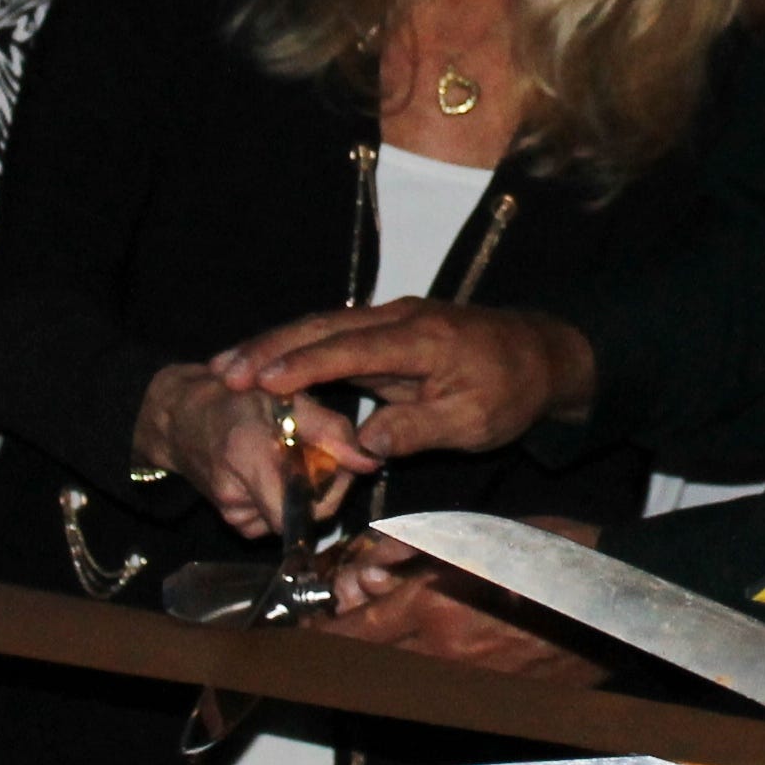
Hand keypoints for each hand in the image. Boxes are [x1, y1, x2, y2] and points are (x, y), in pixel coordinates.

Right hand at [138, 364, 345, 541]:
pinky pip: (276, 519)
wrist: (180, 418)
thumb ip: (330, 430)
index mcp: (250, 456)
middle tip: (321, 454)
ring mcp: (233, 514)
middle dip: (325, 488)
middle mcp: (237, 495)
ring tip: (290, 456)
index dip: (335, 489)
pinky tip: (273, 472)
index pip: (307, 508)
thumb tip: (369, 462)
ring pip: (294, 517)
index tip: (341, 460)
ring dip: (304, 491)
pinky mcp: (234, 521)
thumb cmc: (234, 397)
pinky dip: (284, 498)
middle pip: (307, 515)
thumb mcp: (285, 396)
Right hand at [215, 304, 590, 463]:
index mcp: (422, 340)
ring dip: (274, 346)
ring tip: (226, 370)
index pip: (352, 349)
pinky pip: (332, 336)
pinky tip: (264, 367)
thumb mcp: (473, 422)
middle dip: (271, 348)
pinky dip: (295, 349)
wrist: (541, 354)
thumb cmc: (510, 391)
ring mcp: (390, 320)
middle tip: (223, 373)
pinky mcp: (385, 331)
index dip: (304, 365)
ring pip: (322, 328)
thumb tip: (365, 445)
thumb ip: (419, 429)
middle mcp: (399, 320)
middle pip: (324, 328)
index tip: (261, 382)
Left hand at [316, 525, 612, 682]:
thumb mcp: (482, 535)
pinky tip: (432, 659)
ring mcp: (470, 685)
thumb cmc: (558, 558)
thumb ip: (419, 550)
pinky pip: (441, 694)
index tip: (300, 636)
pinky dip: (422, 678)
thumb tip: (374, 563)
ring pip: (401, 682)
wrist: (623, 607)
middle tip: (333, 635)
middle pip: (369, 667)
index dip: (318, 638)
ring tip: (384, 641)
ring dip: (383, 664)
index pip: (353, 635)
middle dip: (345, 651)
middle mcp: (443, 654)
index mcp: (435, 607)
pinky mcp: (496, 701)